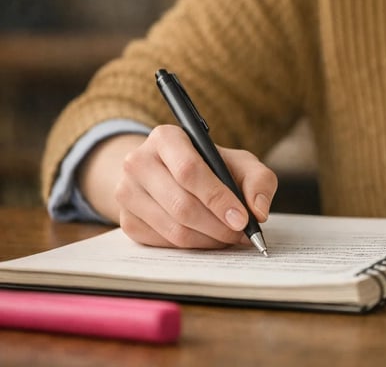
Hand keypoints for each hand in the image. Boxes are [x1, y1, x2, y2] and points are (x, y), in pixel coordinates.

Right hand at [112, 125, 276, 247]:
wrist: (170, 173)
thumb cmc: (211, 166)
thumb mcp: (240, 162)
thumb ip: (259, 180)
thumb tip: (258, 211)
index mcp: (166, 138)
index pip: (189, 170)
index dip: (218, 198)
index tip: (242, 219)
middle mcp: (138, 162)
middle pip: (181, 204)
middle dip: (218, 225)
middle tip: (241, 233)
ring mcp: (126, 193)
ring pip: (173, 229)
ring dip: (208, 240)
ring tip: (230, 236)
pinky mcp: (126, 221)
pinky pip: (164, 243)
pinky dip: (193, 246)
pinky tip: (209, 238)